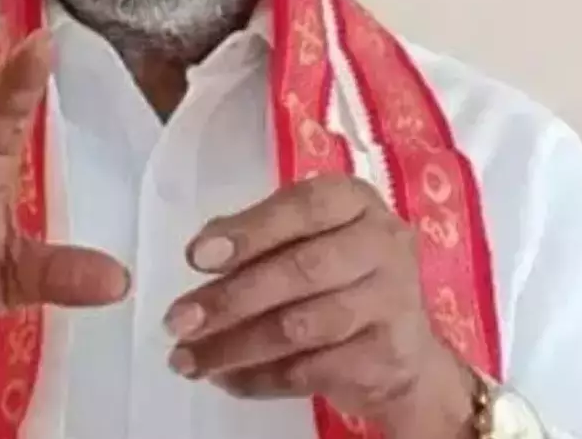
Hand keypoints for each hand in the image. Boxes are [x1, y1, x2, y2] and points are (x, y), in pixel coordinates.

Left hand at [162, 174, 478, 437]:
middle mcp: (383, 243)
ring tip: (188, 359)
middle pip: (302, 270)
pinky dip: (260, 379)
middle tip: (178, 321)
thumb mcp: (305, 241)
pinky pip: (311, 371)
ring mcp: (392, 301)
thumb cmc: (339, 278)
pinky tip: (226, 379)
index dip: (249, 231)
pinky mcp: (387, 356)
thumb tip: (203, 249)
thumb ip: (258, 237)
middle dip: (231, 298)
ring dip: (236, 346)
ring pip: (302, 327)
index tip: (196, 257)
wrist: (403, 352)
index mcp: (356, 202)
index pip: (304, 206)